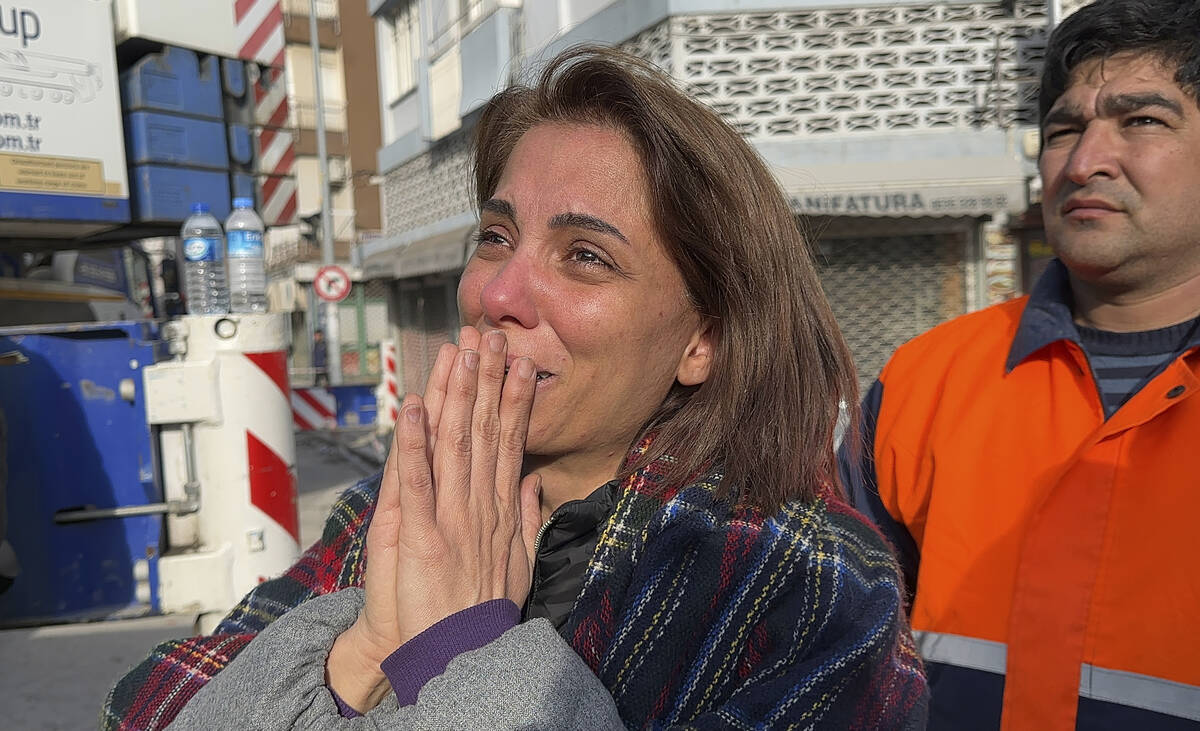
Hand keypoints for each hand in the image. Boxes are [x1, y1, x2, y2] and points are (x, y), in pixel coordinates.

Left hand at [326, 328, 541, 710]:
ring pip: (456, 444)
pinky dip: (414, 442)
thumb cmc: (477, 611)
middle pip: (485, 432)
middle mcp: (482, 506)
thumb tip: (536, 481)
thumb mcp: (518, 563)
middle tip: (489, 337)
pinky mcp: (421, 536)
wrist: (452, 656)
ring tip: (459, 354)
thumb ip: (526, 518)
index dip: (513, 400)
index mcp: (502, 510)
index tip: (518, 364)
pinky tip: (416, 407)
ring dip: (456, 395)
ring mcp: (452, 519)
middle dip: (487, 381)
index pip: (510, 443)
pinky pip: (416, 481)